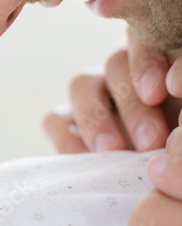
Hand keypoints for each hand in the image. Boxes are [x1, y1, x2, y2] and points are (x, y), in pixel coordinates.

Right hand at [43, 30, 181, 154]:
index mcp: (159, 62)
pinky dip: (67, 136)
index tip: (166, 90)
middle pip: (116, 64)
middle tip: (151, 138)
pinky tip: (83, 156)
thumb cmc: (181, 145)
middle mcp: (124, 70)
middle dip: (132, 102)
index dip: (148, 60)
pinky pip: (55, 120)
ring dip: (97, 117)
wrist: (168, 184)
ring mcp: (93, 95)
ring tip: (113, 150)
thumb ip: (181, 103)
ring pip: (82, 84)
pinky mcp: (68, 124)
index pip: (146, 41)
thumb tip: (174, 84)